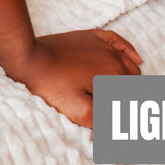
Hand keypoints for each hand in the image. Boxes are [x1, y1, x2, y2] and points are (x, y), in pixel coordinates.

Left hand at [0, 29, 142, 127]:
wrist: (28, 58)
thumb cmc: (51, 85)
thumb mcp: (79, 111)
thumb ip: (107, 120)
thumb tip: (125, 126)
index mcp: (114, 75)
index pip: (135, 96)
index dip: (133, 113)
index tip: (130, 127)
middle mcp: (113, 57)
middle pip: (135, 82)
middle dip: (133, 98)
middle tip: (125, 115)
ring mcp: (101, 44)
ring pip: (129, 64)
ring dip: (132, 81)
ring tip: (126, 98)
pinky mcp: (90, 37)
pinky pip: (117, 41)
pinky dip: (130, 52)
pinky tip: (136, 59)